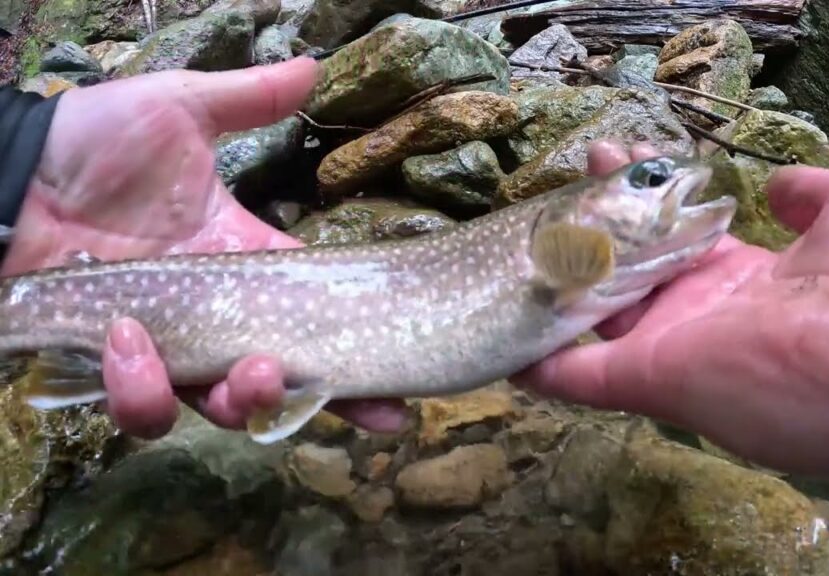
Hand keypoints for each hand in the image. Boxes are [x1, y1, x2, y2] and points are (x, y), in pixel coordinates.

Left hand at [3, 58, 406, 438]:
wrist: (12, 171)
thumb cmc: (95, 141)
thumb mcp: (180, 109)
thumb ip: (250, 100)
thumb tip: (314, 65)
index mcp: (246, 263)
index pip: (312, 318)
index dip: (350, 358)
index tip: (393, 398)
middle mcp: (216, 317)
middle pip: (276, 379)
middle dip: (301, 397)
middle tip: (301, 383)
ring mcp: (167, 346)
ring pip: (216, 406)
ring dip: (235, 401)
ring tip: (240, 372)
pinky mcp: (115, 365)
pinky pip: (144, 404)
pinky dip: (143, 386)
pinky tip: (128, 338)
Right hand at [512, 141, 828, 487]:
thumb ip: (815, 194)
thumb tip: (777, 190)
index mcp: (754, 275)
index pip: (683, 235)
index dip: (649, 195)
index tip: (622, 156)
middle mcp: (707, 311)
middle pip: (635, 267)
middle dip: (599, 220)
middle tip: (571, 173)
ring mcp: (677, 345)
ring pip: (598, 314)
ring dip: (558, 277)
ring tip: (514, 238)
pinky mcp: (652, 379)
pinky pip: (581, 376)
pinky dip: (541, 363)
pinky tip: (503, 346)